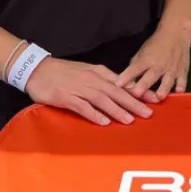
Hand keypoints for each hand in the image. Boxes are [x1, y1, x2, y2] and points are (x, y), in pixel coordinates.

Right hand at [25, 56, 156, 126]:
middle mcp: (91, 79)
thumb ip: (104, 81)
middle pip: (116, 92)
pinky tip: (104, 122)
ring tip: (130, 120)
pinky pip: (82, 107)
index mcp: (99, 72)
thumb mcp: (87, 72)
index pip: (123, 83)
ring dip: (117, 110)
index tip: (154, 99)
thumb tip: (122, 91)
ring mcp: (78, 88)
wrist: (37, 69)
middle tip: (148, 113)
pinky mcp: (66, 97)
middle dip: (133, 103)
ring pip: (102, 99)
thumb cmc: (63, 72)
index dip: (139, 91)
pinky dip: (94, 114)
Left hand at [115, 20, 190, 99]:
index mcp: (147, 59)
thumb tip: (126, 82)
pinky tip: (178, 92)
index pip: (134, 69)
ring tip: (159, 98)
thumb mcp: (142, 51)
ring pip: (167, 82)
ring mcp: (172, 69)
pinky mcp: (183, 72)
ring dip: (163, 90)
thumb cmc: (156, 43)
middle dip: (143, 86)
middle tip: (136, 95)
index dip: (126, 76)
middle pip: (150, 77)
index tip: (118, 84)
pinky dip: (180, 87)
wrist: (176, 33)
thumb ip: (135, 66)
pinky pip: (182, 81)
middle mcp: (159, 65)